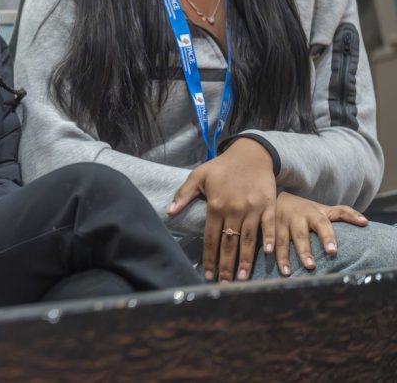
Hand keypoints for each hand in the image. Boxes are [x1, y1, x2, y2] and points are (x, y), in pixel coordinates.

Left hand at [169, 137, 276, 281]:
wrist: (251, 154)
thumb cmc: (221, 166)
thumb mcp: (198, 176)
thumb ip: (183, 195)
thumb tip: (169, 213)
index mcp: (215, 205)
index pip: (210, 237)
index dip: (209, 258)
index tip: (207, 274)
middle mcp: (234, 209)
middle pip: (229, 243)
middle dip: (225, 266)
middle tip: (224, 285)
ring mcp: (253, 208)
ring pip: (248, 239)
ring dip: (246, 260)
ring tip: (242, 279)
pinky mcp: (269, 206)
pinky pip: (269, 226)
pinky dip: (269, 240)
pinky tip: (268, 255)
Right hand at [273, 191, 367, 276]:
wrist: (279, 197)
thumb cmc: (308, 209)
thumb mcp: (325, 208)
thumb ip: (345, 213)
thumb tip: (366, 222)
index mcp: (313, 213)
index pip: (323, 224)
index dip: (327, 237)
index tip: (332, 252)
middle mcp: (296, 218)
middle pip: (301, 235)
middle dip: (305, 251)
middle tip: (311, 266)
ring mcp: (280, 222)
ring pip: (282, 240)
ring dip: (283, 256)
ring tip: (287, 272)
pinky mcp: (267, 227)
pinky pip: (266, 240)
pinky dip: (266, 250)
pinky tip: (266, 260)